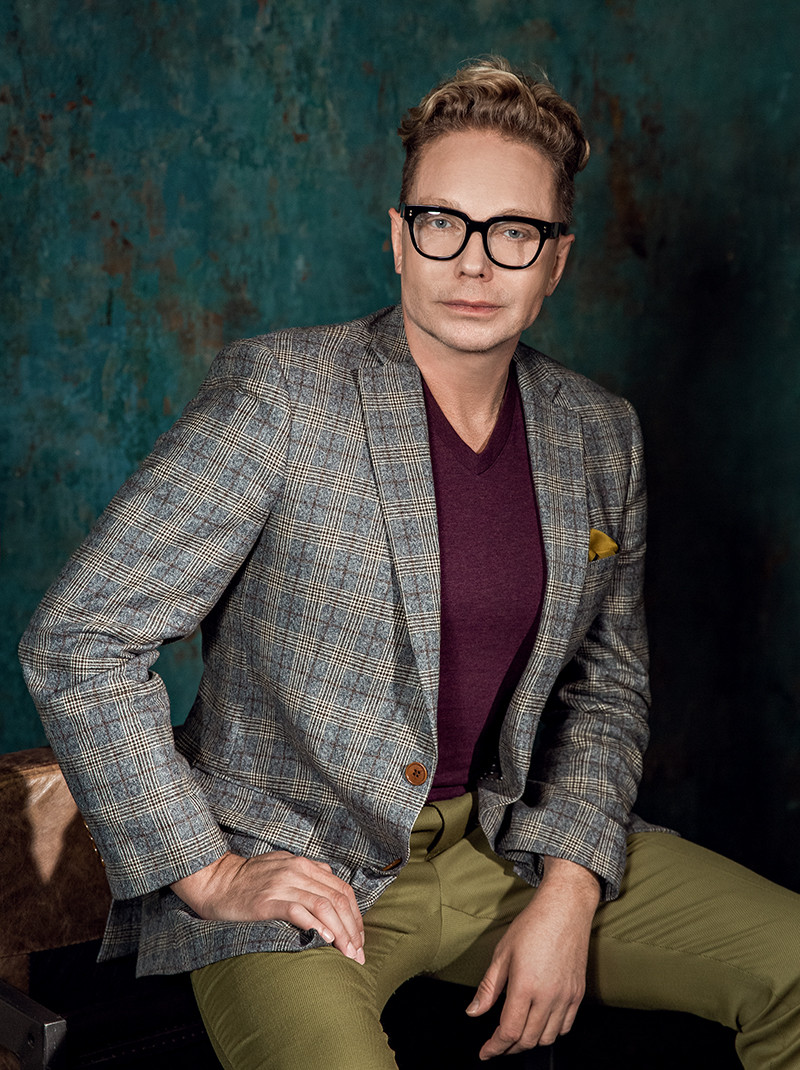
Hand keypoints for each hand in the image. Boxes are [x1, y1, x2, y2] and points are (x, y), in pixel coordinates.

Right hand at [171, 850, 364, 962]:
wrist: (215, 880)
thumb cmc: (248, 879)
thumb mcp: (284, 867)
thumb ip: (308, 876)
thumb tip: (332, 891)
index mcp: (304, 865)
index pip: (342, 890)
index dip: (356, 917)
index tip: (359, 940)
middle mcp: (297, 871)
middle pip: (338, 899)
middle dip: (354, 929)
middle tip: (358, 954)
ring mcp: (282, 885)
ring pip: (324, 905)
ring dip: (341, 932)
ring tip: (347, 954)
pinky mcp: (267, 901)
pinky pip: (298, 911)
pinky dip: (316, 925)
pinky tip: (325, 940)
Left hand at [466, 857, 599, 1058]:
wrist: (564, 909)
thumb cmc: (532, 926)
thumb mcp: (502, 953)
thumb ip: (489, 987)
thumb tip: (473, 1012)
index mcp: (525, 986)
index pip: (509, 1031)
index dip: (495, 1047)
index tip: (485, 1052)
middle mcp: (548, 996)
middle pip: (528, 1039)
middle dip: (509, 1048)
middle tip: (497, 1045)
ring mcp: (566, 997)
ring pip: (548, 1038)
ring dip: (530, 1042)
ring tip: (517, 1036)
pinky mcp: (578, 994)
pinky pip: (565, 1027)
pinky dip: (551, 1033)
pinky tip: (540, 1025)